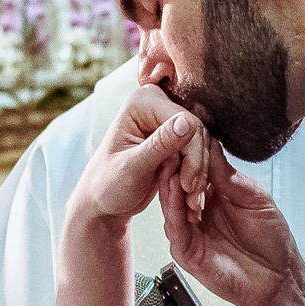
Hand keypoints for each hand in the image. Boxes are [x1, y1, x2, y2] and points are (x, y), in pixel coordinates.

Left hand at [71, 83, 203, 222]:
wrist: (103, 200)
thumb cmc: (108, 185)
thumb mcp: (133, 168)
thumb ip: (159, 145)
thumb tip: (188, 122)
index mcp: (141, 102)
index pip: (185, 120)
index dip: (192, 154)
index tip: (188, 186)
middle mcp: (155, 104)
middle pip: (197, 131)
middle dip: (197, 166)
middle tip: (192, 198)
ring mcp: (166, 120)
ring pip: (201, 144)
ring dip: (200, 173)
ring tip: (192, 202)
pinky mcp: (174, 138)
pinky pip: (197, 153)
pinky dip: (197, 175)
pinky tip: (191, 197)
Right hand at [160, 133, 304, 305]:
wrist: (278, 278)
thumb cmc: (271, 239)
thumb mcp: (254, 197)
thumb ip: (228, 175)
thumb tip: (210, 143)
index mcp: (212, 195)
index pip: (193, 168)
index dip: (189, 149)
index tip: (185, 126)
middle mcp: (196, 211)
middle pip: (176, 182)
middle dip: (173, 161)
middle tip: (170, 139)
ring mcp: (189, 231)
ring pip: (170, 203)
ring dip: (169, 181)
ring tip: (168, 159)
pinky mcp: (186, 252)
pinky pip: (174, 227)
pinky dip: (172, 207)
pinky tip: (174, 190)